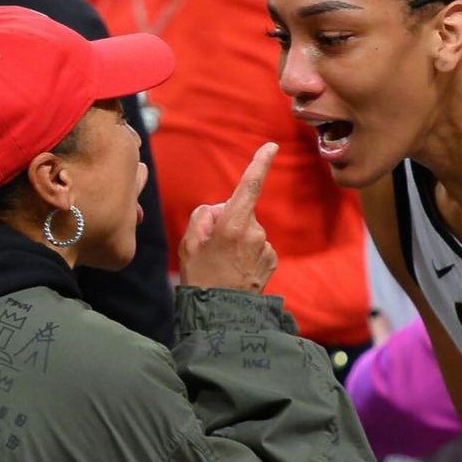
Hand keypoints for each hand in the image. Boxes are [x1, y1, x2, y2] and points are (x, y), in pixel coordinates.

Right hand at [178, 143, 277, 292]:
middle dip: (228, 221)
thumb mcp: (190, 244)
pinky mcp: (271, 260)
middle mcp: (254, 233)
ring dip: (238, 240)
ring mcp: (265, 248)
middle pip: (241, 212)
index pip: (250, 186)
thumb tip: (220, 211)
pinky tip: (236, 270)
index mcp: (234, 225)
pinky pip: (257, 247)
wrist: (222, 315)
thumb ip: (204, 217)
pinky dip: (247, 253)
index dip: (260, 163)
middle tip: (212, 247)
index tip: (270, 146)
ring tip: (223, 264)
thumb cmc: (201, 279)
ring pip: (249, 231)